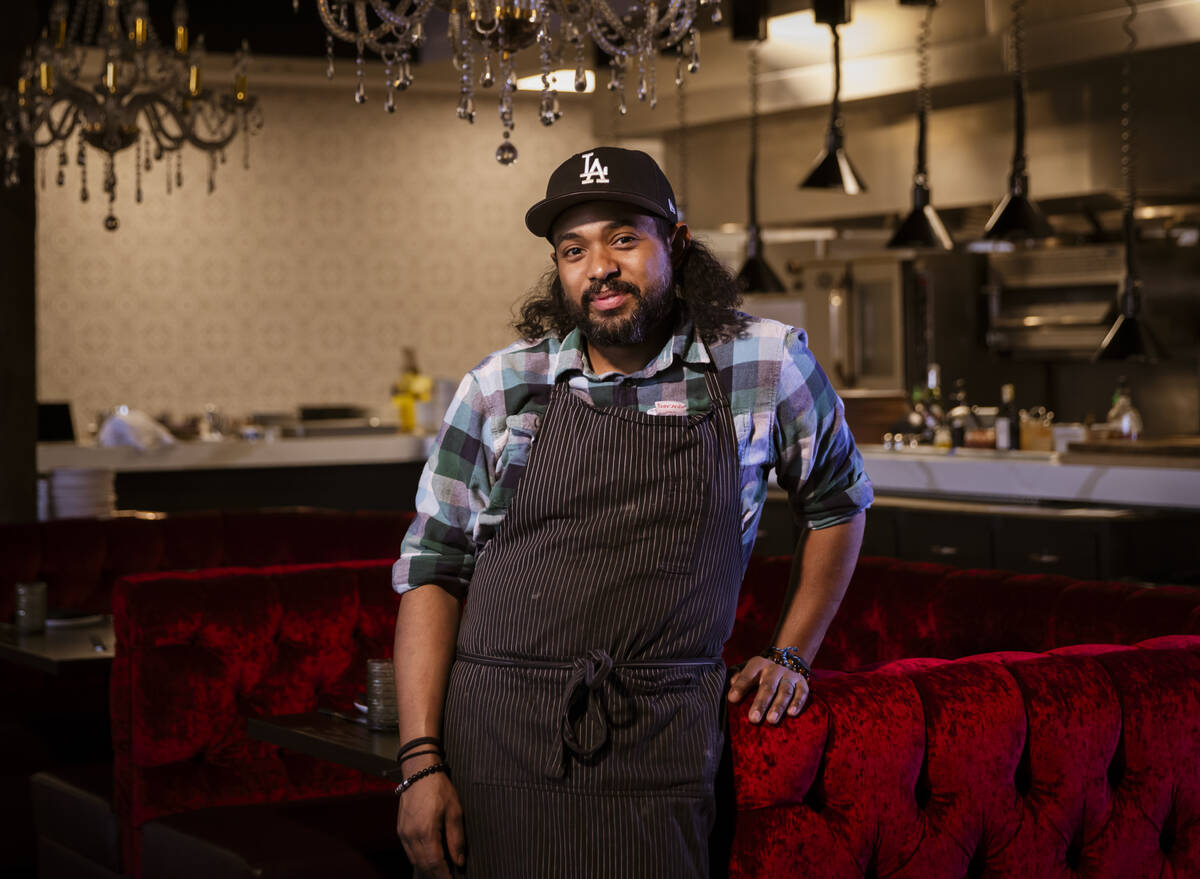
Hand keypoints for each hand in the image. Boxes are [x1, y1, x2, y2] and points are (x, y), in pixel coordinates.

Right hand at [396, 764, 465, 878]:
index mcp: (426, 832)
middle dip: (436, 875)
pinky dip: (419, 859)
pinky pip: (409, 852)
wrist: (419, 773)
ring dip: (427, 869)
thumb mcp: (455, 811)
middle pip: (423, 865)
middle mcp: (411, 836)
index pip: (435, 863)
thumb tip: (459, 862)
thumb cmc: (439, 789)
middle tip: (448, 877)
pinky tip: (429, 859)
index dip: (444, 876)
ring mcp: (403, 834)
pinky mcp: (400, 830)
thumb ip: (456, 839)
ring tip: (441, 871)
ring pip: (414, 860)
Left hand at [727, 656, 808, 723]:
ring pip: (785, 691)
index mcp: (758, 665)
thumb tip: (732, 694)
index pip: (748, 675)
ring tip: (771, 720)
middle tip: (753, 719)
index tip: (732, 699)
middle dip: (760, 703)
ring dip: (778, 706)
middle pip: (768, 686)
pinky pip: (802, 693)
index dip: (740, 687)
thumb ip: (740, 681)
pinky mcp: (802, 682)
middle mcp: (775, 669)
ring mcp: (789, 675)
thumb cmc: (762, 674)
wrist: (787, 661)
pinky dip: (798, 703)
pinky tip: (792, 713)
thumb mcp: (750, 673)